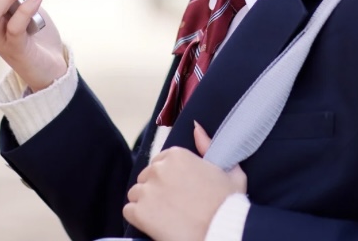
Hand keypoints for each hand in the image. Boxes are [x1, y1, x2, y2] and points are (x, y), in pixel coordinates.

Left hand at [123, 121, 247, 240]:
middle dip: (156, 189)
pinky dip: (139, 218)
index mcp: (177, 155)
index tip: (179, 190)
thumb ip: (208, 144)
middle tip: (174, 204)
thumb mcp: (228, 169)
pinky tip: (156, 224)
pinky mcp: (139, 212)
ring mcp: (147, 191)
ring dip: (146, 203)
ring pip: (136, 193)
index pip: (160, 162)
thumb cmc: (228, 204)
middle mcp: (159, 169)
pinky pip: (129, 211)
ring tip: (165, 215)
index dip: (169, 177)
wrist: (222, 231)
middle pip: (147, 177)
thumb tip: (196, 127)